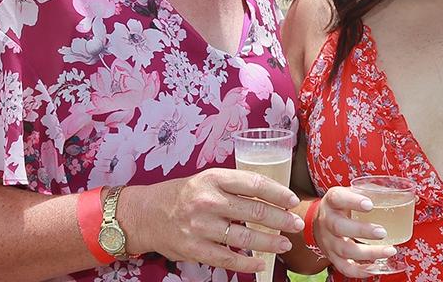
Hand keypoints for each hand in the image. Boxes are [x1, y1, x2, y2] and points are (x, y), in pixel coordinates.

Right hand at [119, 168, 302, 273]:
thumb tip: (272, 195)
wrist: (146, 214)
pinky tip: (261, 263)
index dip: (278, 193)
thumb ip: (235, 186)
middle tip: (296, 224)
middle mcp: (208, 201)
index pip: (254, 184)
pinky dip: (247, 264)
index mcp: (214, 179)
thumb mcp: (208, 179)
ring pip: (245, 238)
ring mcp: (200, 226)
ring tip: (285, 244)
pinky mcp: (194, 248)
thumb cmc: (184, 195)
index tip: (293, 200)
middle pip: (255, 212)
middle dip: (281, 220)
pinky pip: (227, 258)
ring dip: (270, 243)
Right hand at [311, 185, 396, 277]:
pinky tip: (377, 266)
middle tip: (383, 232)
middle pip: (340, 227)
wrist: (318, 222)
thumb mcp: (350, 192)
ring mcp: (328, 241)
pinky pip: (344, 267)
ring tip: (389, 250)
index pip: (338, 198)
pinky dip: (361, 270)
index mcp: (332, 201)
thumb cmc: (342, 205)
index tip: (370, 204)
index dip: (353, 201)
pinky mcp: (332, 257)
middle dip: (362, 231)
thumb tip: (408, 195)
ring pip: (345, 250)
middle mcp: (327, 221)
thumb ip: (372, 191)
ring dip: (368, 252)